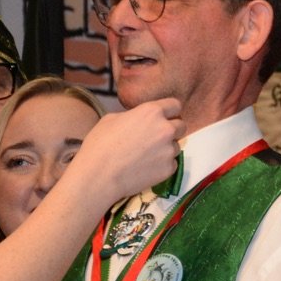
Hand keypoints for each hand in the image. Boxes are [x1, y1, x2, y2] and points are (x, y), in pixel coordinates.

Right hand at [67, 99, 183, 202]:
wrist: (99, 175)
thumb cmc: (100, 144)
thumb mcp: (112, 119)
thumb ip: (134, 115)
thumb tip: (139, 119)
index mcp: (152, 112)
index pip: (175, 105)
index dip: (169, 111)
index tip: (164, 117)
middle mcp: (166, 129)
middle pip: (181, 125)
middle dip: (171, 130)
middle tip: (156, 137)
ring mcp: (169, 150)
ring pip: (176, 146)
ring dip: (166, 148)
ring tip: (146, 156)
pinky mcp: (169, 169)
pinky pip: (172, 163)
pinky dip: (162, 165)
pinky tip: (146, 168)